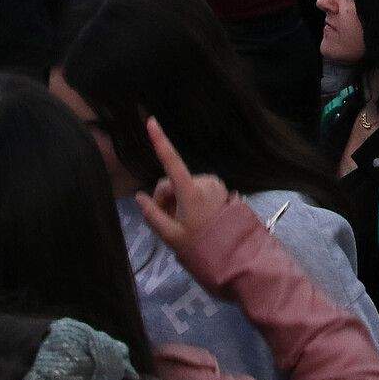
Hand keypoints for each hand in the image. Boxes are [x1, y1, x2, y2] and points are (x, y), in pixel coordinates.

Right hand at [134, 117, 235, 250]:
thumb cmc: (203, 249)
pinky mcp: (221, 190)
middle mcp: (205, 182)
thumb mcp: (171, 237)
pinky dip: (189, 201)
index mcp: (192, 191)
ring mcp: (216, 185)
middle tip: (167, 223)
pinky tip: (194, 220)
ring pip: (184, 186)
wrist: (238, 258)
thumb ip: (153, 215)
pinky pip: (197, 190)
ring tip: (183, 225)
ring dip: (178, 201)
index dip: (160, 141)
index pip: (171, 161)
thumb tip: (140, 197)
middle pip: (172, 182)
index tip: (151, 121)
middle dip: (165, 199)